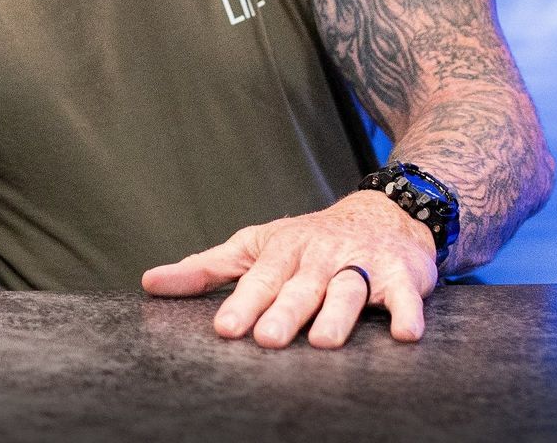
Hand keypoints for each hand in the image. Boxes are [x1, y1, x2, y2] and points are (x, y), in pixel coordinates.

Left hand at [140, 191, 438, 348]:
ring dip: (337, 315)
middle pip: (300, 288)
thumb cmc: (307, 241)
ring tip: (323, 342)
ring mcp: (360, 266)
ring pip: (348, 291)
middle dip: (284, 312)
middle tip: (267, 338)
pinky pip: (405, 296)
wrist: (383, 214)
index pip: (258, 280)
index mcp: (282, 252)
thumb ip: (205, 269)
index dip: (242, 304)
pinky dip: (408, 312)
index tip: (225, 328)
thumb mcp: (253, 246)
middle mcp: (319, 258)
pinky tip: (406, 333)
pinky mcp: (400, 277)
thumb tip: (149, 283)